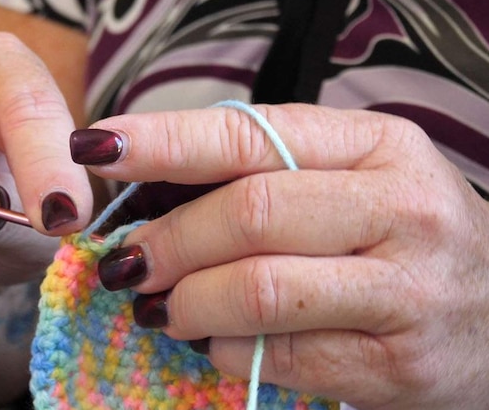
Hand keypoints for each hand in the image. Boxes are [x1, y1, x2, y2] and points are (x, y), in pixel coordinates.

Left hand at [72, 104, 488, 409]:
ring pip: (261, 291)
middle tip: (123, 260)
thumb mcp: (347, 178)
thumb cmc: (395, 233)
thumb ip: (260, 171)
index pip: (248, 135)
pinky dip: (224, 349)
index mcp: (377, 145)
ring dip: (185, 301)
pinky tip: (213, 340)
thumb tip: (143, 186)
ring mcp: (408, 292)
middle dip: (167, 240)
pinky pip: (282, 357)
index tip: (94, 147)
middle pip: (249, 212)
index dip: (162, 141)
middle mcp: (401, 209)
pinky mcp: (400, 367)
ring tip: (157, 305)